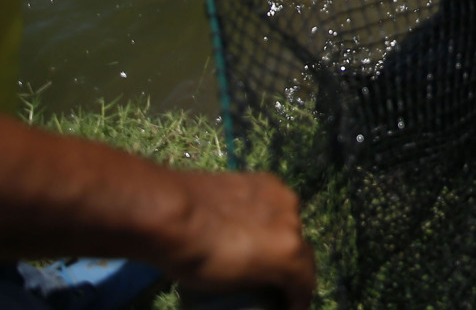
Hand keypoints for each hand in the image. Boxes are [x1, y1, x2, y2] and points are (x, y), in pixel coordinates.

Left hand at [158, 171, 315, 309]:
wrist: (170, 212)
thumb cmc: (196, 259)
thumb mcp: (227, 287)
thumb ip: (257, 283)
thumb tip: (261, 284)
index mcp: (289, 252)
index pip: (305, 282)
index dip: (298, 299)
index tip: (288, 307)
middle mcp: (294, 222)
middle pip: (299, 249)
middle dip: (290, 266)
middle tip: (272, 279)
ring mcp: (280, 196)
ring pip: (288, 224)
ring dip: (278, 238)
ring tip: (257, 247)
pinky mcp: (264, 179)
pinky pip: (274, 205)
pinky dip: (267, 218)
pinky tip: (248, 223)